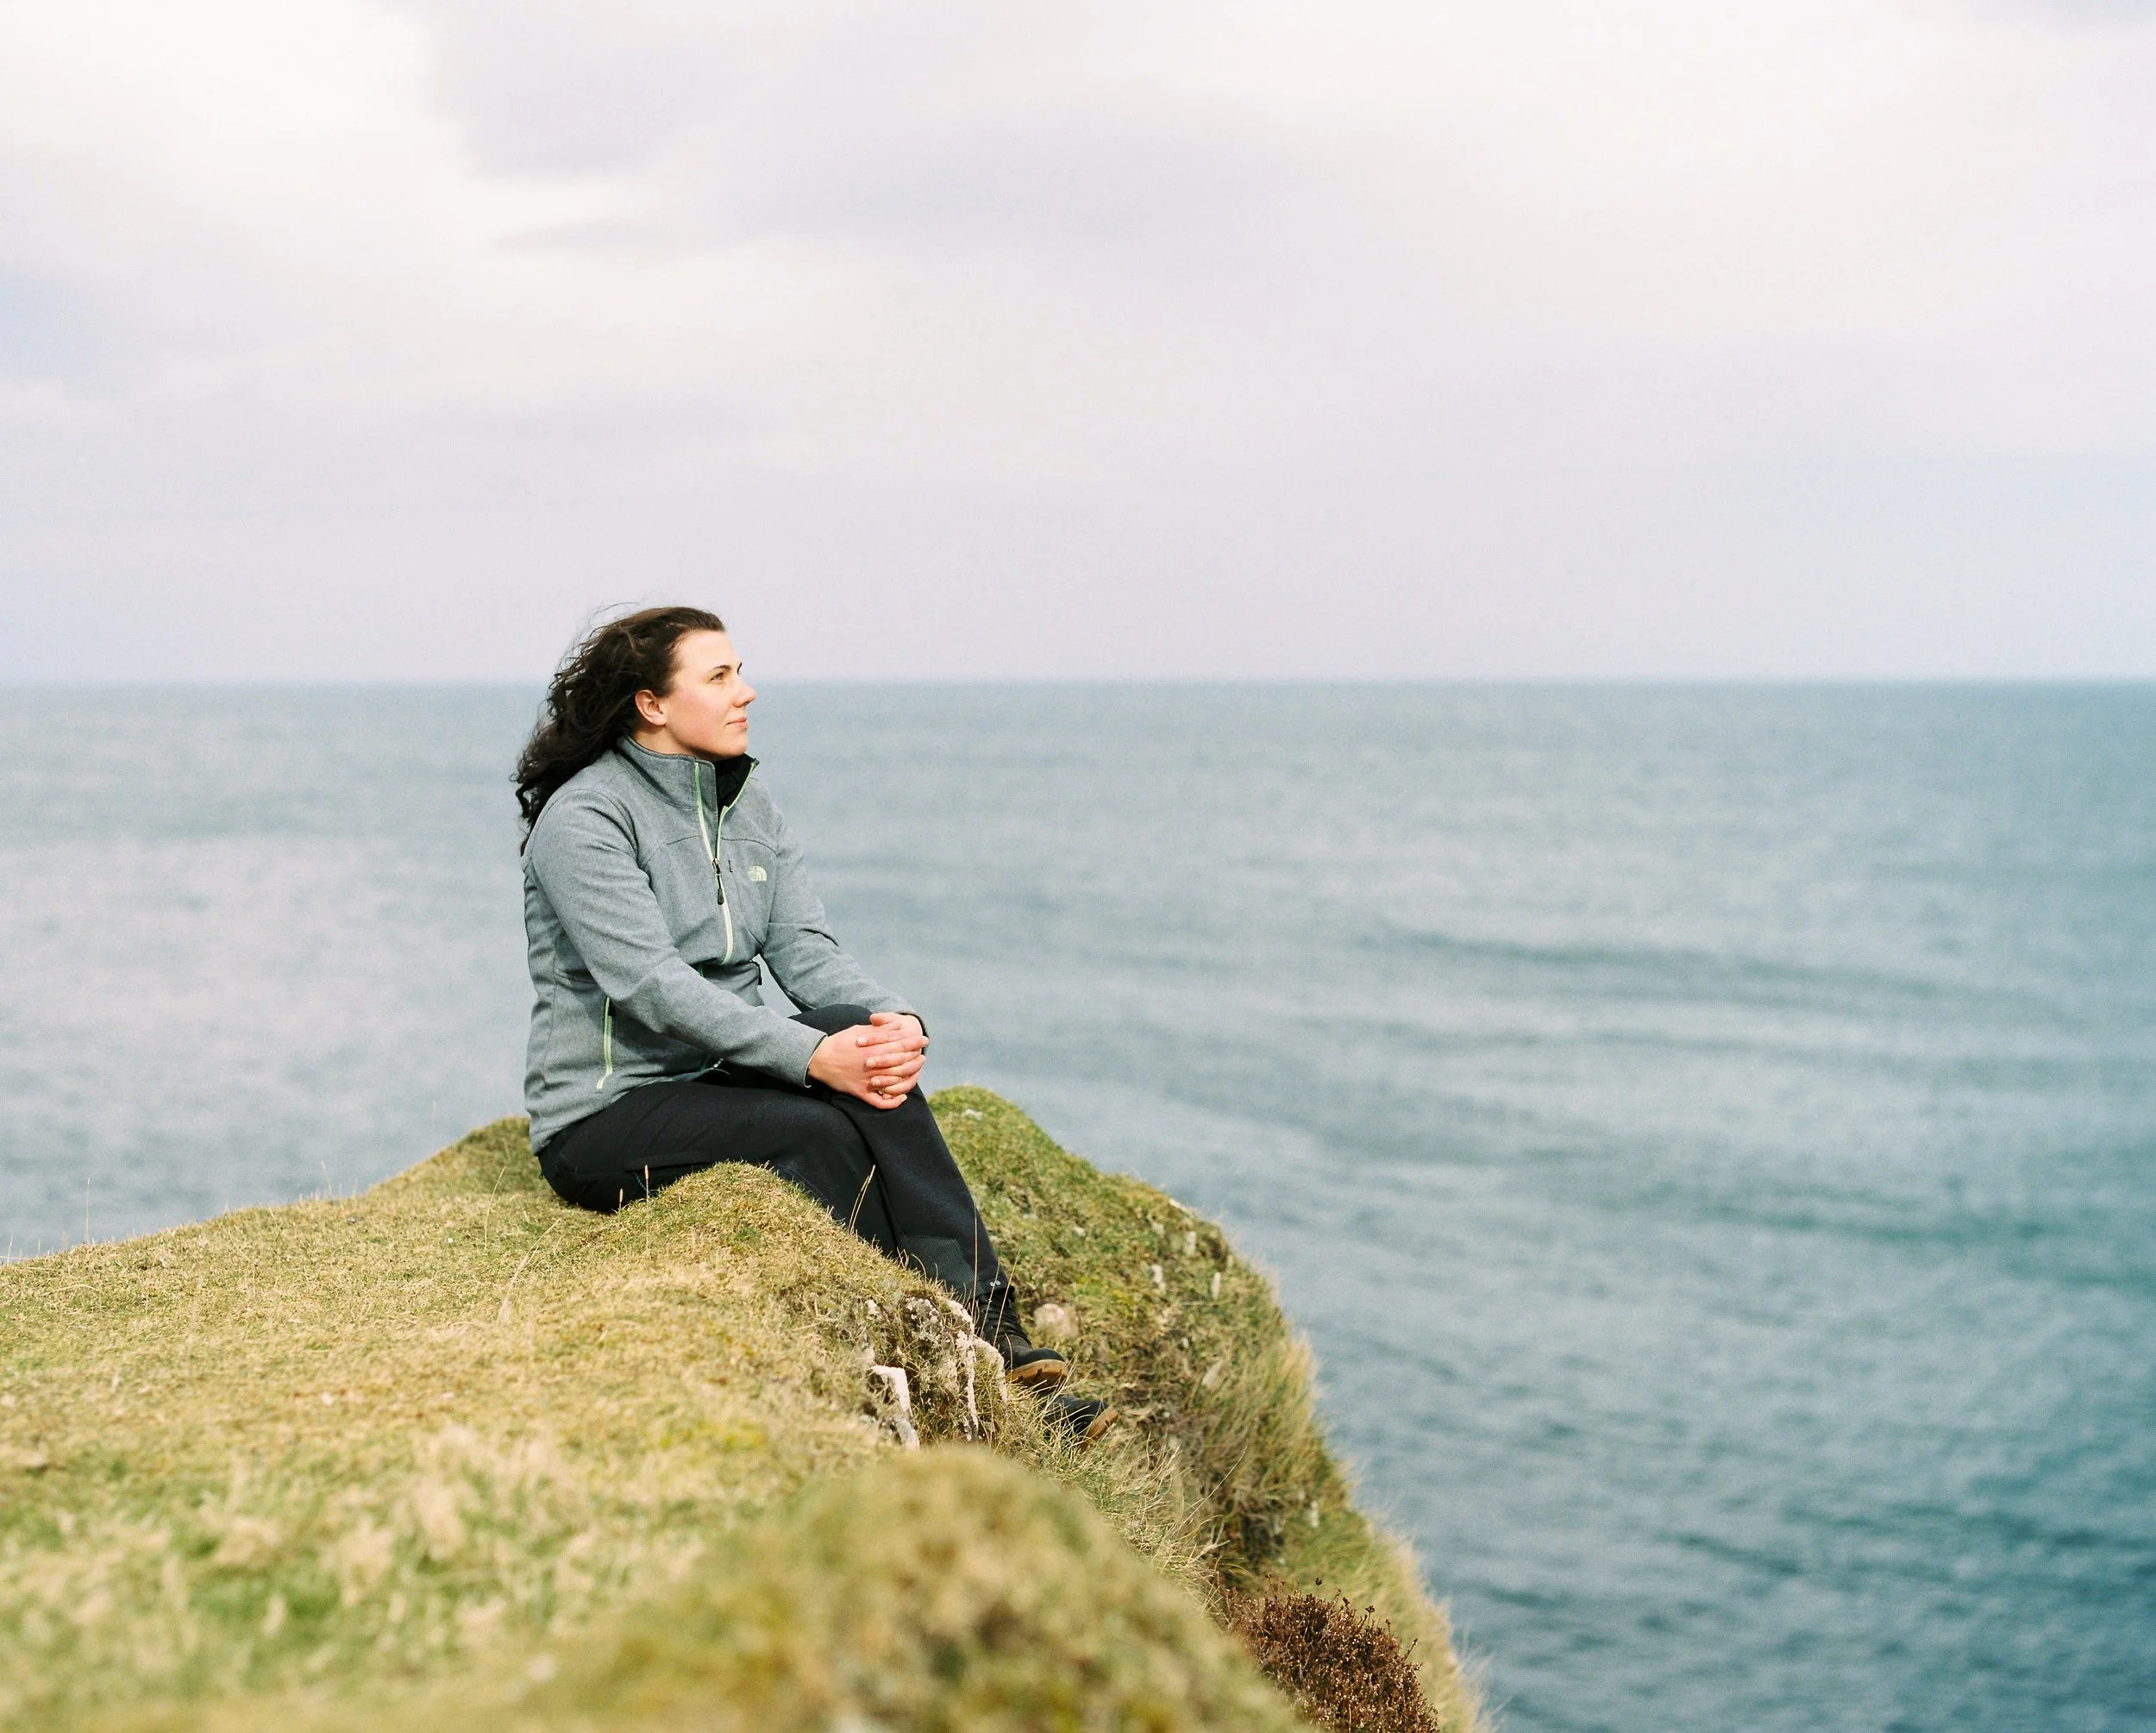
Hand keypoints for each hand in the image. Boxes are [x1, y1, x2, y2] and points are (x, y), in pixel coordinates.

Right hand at [807, 1012, 927, 1108]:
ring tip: (916, 1072)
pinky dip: (893, 1102)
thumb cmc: (840, 1042)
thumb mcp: (859, 1030)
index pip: (900, 1044)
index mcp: (873, 1048)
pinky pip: (880, 1101)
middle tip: (924, 1055)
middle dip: (915, 1057)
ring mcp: (868, 1080)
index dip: (914, 1041)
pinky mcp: (860, 1092)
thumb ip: (880, 1030)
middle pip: (901, 1062)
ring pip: (894, 1081)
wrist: (819, 1059)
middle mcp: (873, 1065)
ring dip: (909, 1077)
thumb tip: (897, 1025)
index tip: (924, 1039)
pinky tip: (902, 1097)